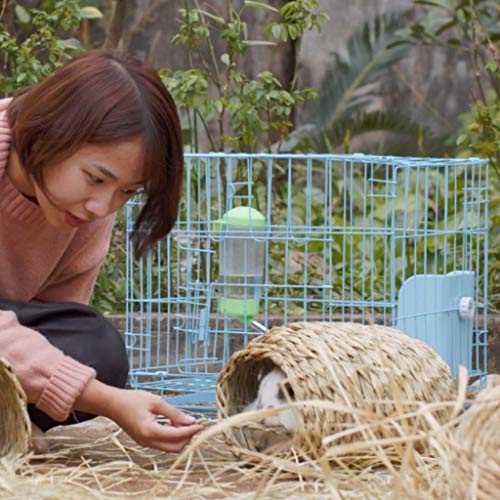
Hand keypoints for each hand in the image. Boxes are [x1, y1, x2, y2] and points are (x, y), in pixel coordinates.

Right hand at [74, 380, 203, 451]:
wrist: (113, 404)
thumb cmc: (133, 399)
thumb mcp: (156, 402)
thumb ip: (174, 413)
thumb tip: (191, 421)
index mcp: (150, 431)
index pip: (177, 436)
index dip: (191, 431)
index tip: (201, 424)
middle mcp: (147, 442)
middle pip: (175, 447)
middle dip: (188, 437)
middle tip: (195, 423)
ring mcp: (144, 443)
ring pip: (169, 447)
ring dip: (180, 437)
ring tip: (185, 422)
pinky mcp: (144, 441)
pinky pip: (162, 443)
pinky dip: (172, 436)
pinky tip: (175, 424)